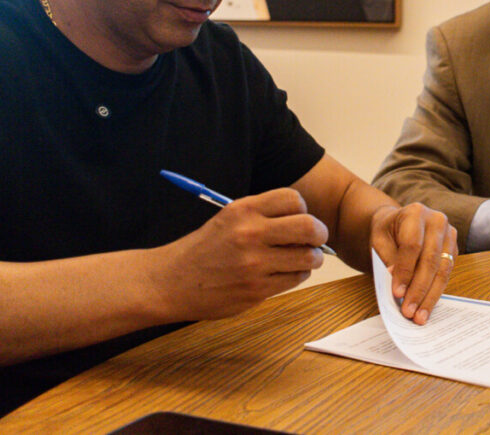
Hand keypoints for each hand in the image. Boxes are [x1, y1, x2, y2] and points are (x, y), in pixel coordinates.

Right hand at [149, 188, 328, 321]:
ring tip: (304, 259)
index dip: (302, 209)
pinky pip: (295, 279)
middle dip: (319, 233)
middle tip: (315, 239)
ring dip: (312, 258)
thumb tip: (306, 221)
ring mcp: (254, 264)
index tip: (299, 218)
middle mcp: (250, 234)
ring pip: (308, 257)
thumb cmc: (204, 248)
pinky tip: (286, 273)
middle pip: (309, 227)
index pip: (294, 199)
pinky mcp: (256, 290)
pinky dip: (297, 275)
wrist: (171, 281)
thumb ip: (264, 215)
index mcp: (243, 210)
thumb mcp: (228, 218)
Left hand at [370, 203, 457, 324]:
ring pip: (442, 270)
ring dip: (430, 296)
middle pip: (430, 260)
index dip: (405, 271)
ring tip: (419, 316)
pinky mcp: (453, 249)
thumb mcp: (379, 240)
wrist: (400, 222)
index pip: (412, 245)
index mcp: (415, 212)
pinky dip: (436, 292)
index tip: (397, 293)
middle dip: (419, 289)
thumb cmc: (388, 231)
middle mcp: (437, 220)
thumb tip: (399, 284)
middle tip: (409, 311)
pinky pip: (447, 274)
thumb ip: (388, 258)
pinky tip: (426, 306)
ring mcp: (449, 234)